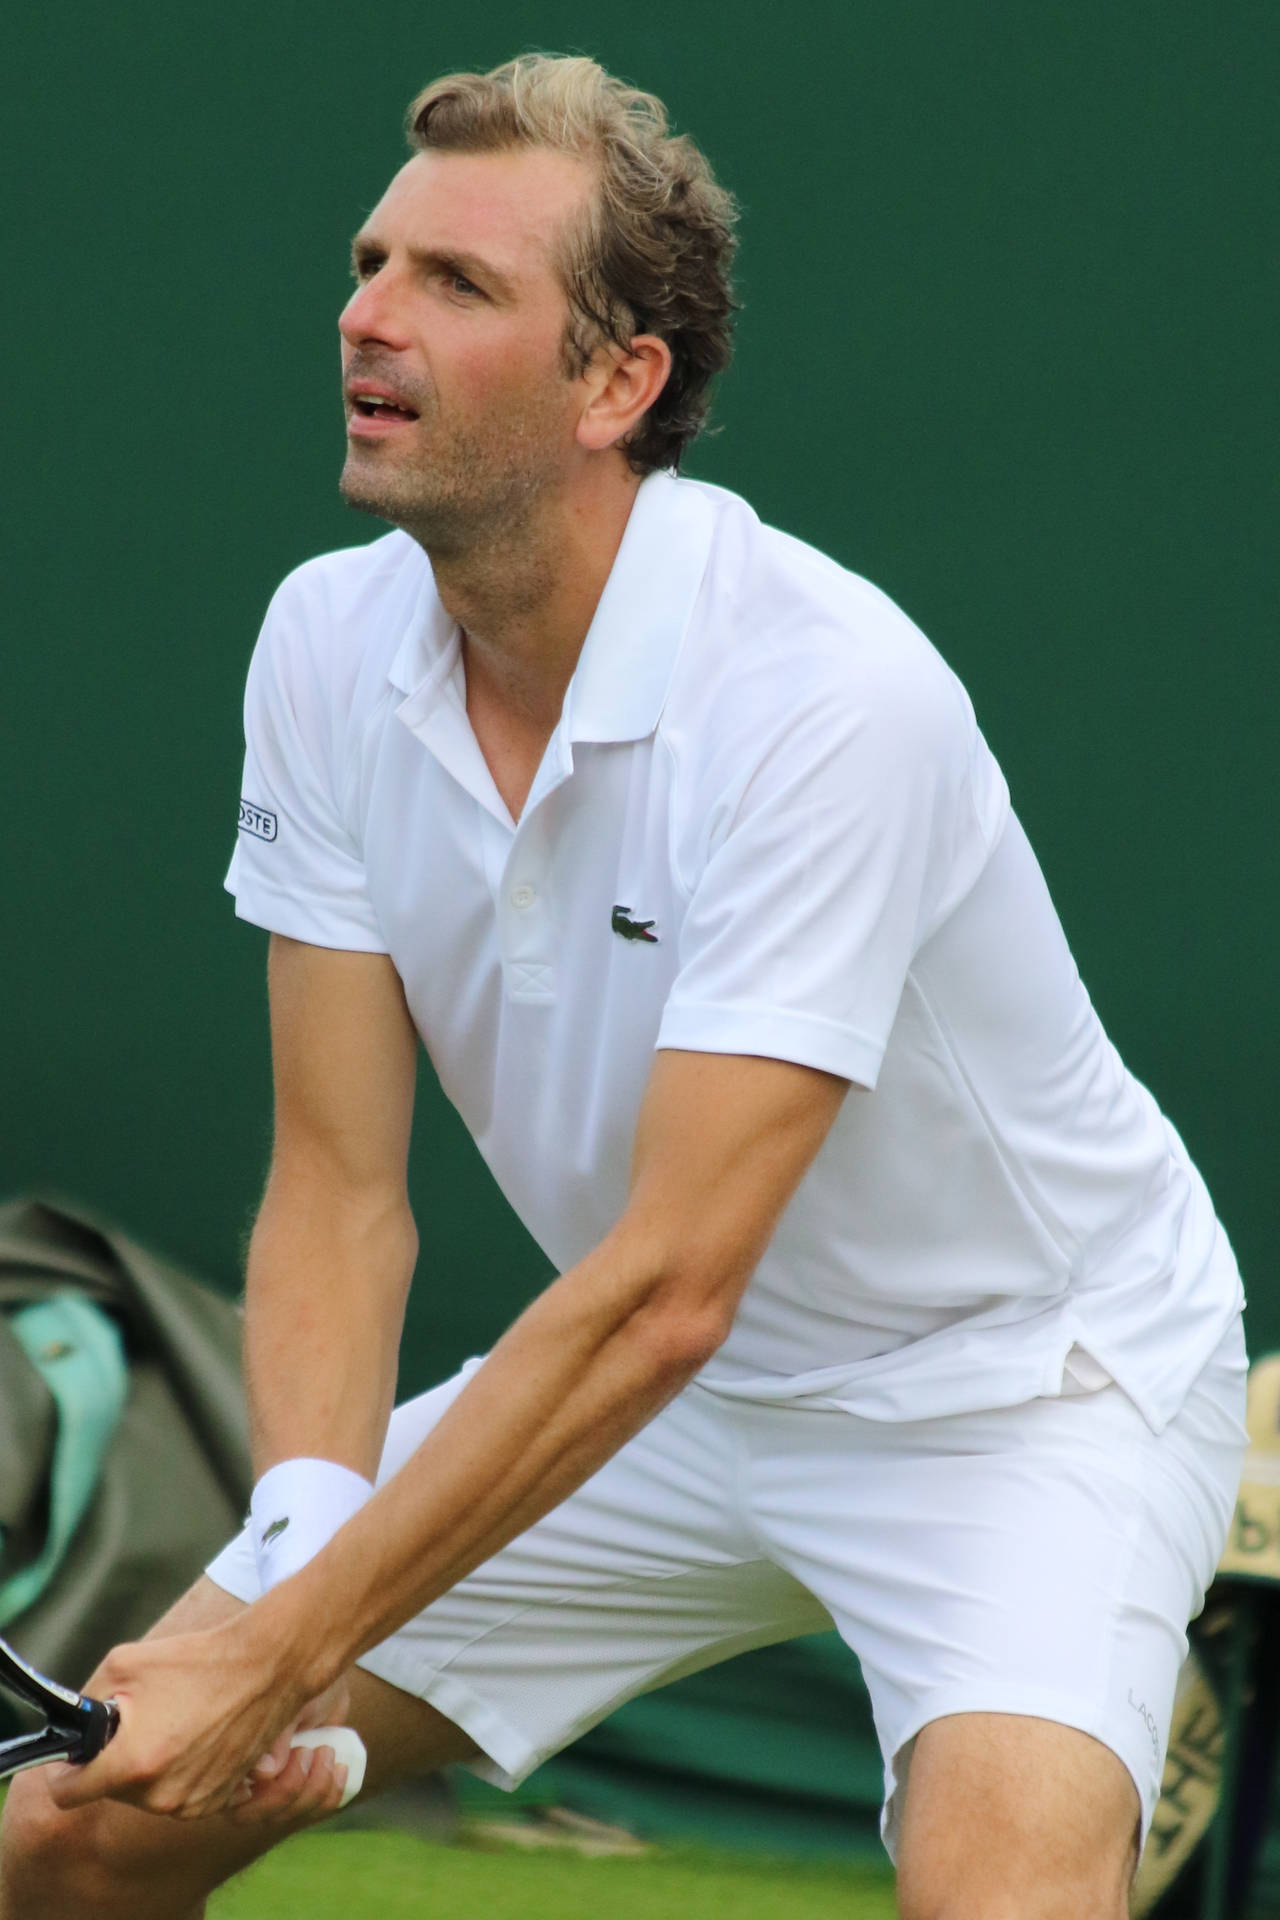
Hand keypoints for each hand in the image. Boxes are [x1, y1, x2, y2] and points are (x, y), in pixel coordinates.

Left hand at [45, 1613, 326, 1821]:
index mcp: (133, 1764)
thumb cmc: (196, 1660)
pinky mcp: (217, 1802)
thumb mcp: (123, 1663)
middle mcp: (160, 1796)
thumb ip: (86, 1702)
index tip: (76, 1755)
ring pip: (146, 1795)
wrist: (266, 1667)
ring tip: (176, 1724)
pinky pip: (179, 1796)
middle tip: (142, 1722)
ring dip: (151, 1767)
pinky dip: (181, 1774)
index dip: (65, 1771)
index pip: (67, 1794)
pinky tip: (198, 1738)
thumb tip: (73, 1729)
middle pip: (110, 1791)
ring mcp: (190, 1803)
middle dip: (117, 1760)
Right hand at [228, 1673, 355, 1824]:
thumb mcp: (287, 1701)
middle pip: (253, 1816)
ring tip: (327, 1751)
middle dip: (286, 1791)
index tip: (276, 1769)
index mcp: (228, 1755)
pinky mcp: (302, 1790)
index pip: (223, 1798)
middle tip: (308, 1752)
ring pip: (286, 1817)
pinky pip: (314, 1813)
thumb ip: (274, 1736)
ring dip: (313, 1790)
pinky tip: (340, 1767)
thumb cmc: (295, 1677)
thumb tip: (265, 1774)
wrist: (321, 1672)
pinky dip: (331, 1794)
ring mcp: (273, 1789)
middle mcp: (244, 1779)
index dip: (249, 1793)